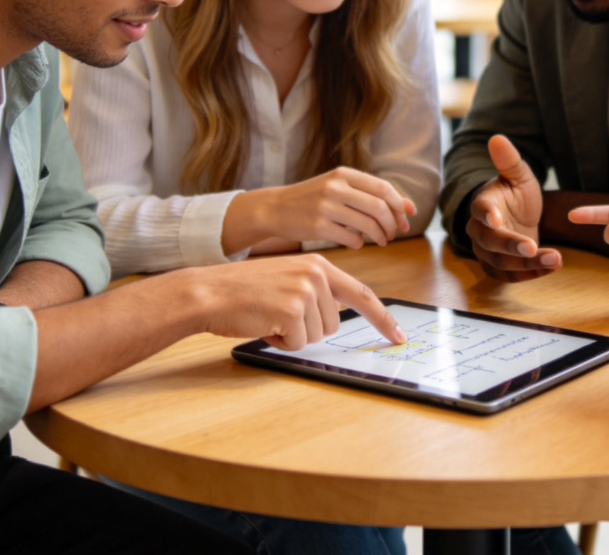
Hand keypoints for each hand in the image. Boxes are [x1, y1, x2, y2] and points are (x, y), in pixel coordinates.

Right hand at [196, 253, 405, 350]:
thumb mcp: (288, 279)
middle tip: (279, 314)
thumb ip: (316, 291)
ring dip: (293, 335)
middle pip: (334, 324)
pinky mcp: (292, 310)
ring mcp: (305, 291)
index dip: (382, 318)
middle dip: (308, 328)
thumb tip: (337, 318)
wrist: (210, 291)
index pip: (362, 293)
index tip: (398, 336)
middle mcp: (316, 274)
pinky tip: (263, 324)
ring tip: (269, 316)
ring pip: (316, 336)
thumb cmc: (246, 291)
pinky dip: (280, 342)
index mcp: (319, 265)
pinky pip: (297, 344)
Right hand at [223, 168, 414, 254]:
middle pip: (378, 207)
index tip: (408, 217)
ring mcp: (326, 207)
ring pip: (367, 224)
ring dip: (380, 235)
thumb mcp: (337, 186)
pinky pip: (351, 238)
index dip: (399, 204)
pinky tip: (358, 242)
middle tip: (395, 232)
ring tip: (382, 240)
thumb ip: (368, 194)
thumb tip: (408, 207)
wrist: (276, 208)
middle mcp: (335, 187)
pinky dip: (360, 242)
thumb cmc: (314, 198)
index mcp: (343, 174)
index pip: (383, 188)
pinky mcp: (318, 226)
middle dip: (392, 222)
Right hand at [465, 134, 560, 280]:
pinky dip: (530, 275)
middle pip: (489, 241)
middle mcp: (480, 230)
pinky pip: (509, 276)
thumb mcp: (519, 175)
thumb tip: (497, 137)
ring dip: (527, 264)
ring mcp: (487, 251)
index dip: (486, 214)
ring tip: (555, 259)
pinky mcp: (498, 267)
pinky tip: (551, 268)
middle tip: (532, 247)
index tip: (496, 219)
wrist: (516, 215)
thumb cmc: (515, 193)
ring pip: (500, 263)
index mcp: (483, 203)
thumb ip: (509, 161)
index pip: (480, 209)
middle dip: (511, 246)